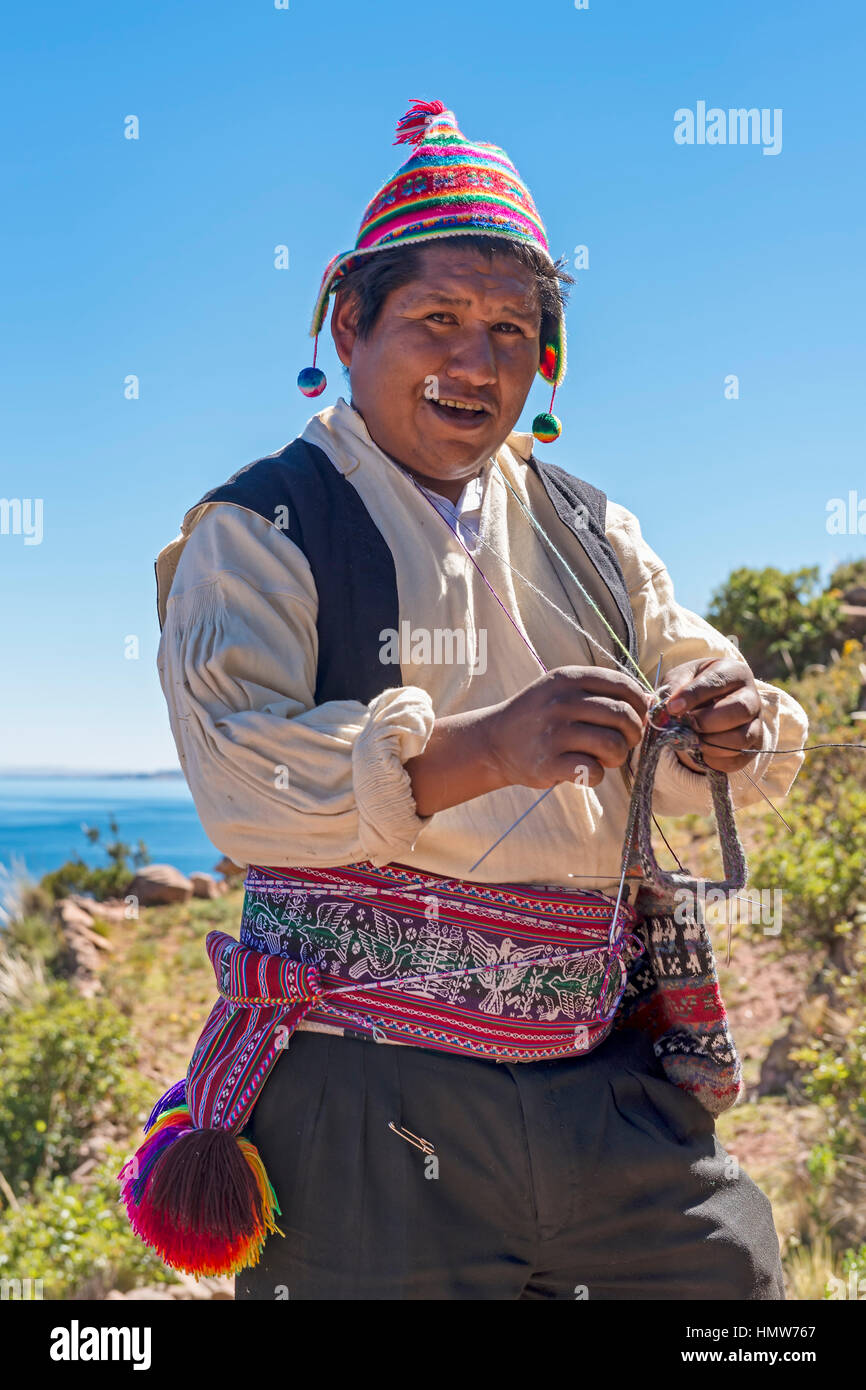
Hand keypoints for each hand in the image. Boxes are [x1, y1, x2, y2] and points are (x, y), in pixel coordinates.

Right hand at [487, 666, 651, 789]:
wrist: (495, 741)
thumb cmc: (541, 716)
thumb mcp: (564, 691)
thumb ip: (603, 692)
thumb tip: (652, 701)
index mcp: (569, 678)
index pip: (624, 686)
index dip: (640, 705)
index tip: (636, 718)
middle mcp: (561, 702)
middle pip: (623, 716)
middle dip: (632, 734)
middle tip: (623, 742)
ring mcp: (554, 733)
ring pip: (614, 745)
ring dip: (618, 757)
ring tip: (606, 758)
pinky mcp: (549, 763)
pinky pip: (595, 771)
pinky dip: (598, 775)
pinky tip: (587, 771)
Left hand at [662, 657, 763, 773]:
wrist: (704, 706)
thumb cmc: (691, 688)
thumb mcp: (679, 679)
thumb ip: (673, 690)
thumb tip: (667, 710)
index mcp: (733, 672)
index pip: (717, 681)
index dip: (693, 695)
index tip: (672, 708)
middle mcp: (751, 696)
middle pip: (739, 709)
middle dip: (707, 721)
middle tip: (688, 724)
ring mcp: (756, 722)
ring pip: (742, 738)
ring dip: (711, 743)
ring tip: (694, 739)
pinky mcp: (755, 745)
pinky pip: (739, 758)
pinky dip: (716, 760)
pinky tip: (702, 752)